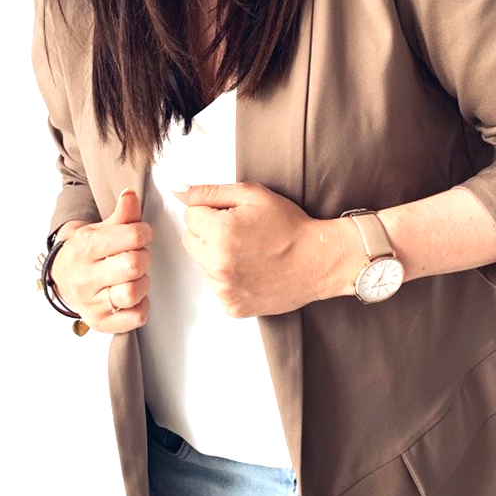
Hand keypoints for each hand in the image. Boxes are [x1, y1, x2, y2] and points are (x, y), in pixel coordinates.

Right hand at [50, 188, 154, 333]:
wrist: (61, 278)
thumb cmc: (86, 252)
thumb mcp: (100, 229)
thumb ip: (122, 215)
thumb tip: (131, 195)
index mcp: (85, 248)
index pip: (131, 236)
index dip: (145, 233)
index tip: (142, 234)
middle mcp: (85, 277)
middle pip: (134, 265)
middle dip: (143, 258)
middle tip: (137, 256)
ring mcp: (91, 303)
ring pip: (133, 292)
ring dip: (142, 283)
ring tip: (133, 277)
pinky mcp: (100, 322)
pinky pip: (135, 317)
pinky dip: (140, 306)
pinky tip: (132, 296)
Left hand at [170, 181, 334, 316]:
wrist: (319, 261)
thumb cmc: (290, 227)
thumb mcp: (252, 195)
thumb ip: (209, 191)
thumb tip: (177, 190)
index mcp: (220, 232)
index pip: (190, 215)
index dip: (212, 211)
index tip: (234, 216)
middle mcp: (218, 263)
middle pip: (190, 240)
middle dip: (209, 233)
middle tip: (241, 233)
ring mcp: (224, 288)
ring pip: (201, 264)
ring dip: (216, 256)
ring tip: (248, 253)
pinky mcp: (232, 306)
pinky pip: (215, 287)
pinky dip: (228, 279)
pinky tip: (250, 271)